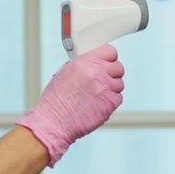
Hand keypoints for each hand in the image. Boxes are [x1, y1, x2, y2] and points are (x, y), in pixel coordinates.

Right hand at [16, 44, 124, 166]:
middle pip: (118, 67)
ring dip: (112, 89)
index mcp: (84, 62)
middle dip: (113, 74)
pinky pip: (118, 97)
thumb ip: (82, 66)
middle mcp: (96, 72)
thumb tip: (93, 64)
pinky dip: (111, 101)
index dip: (110, 58)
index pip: (109, 51)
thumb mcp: (64, 74)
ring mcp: (105, 87)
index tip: (108, 63)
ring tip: (98, 95)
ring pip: (119, 83)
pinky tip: (99, 104)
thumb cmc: (55, 101)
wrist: (54, 122)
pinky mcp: (110, 102)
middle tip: (105, 80)